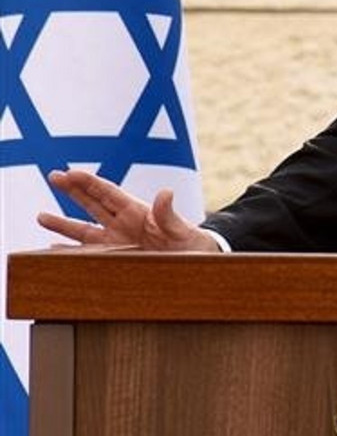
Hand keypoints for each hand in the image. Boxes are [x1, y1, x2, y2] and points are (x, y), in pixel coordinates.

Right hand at [40, 169, 218, 251]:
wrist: (197, 263)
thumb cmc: (192, 243)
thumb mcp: (182, 228)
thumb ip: (169, 213)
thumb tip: (166, 192)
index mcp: (137, 212)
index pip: (108, 193)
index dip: (90, 182)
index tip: (71, 172)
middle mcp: (124, 224)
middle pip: (93, 203)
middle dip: (73, 190)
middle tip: (53, 176)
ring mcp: (118, 241)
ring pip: (85, 229)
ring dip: (63, 223)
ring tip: (40, 216)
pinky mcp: (116, 258)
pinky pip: (89, 253)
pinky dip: (71, 250)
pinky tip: (55, 247)